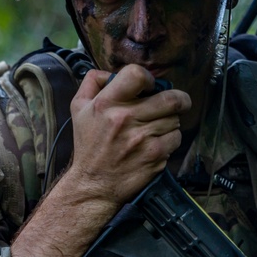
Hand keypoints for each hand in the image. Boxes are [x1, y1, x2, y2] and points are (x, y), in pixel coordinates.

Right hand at [64, 64, 190, 207]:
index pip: (137, 75)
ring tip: (156, 126)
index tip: (150, 86)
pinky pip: (176, 137)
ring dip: (170, 120)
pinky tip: (157, 142)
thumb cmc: (89, 145)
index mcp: (105, 103)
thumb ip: (92, 82)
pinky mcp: (154, 155)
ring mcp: (142, 138)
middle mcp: (124, 118)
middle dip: (178, 99)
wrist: (94, 184)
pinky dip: (171, 138)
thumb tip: (112, 72)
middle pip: (170, 98)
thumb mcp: (78, 108)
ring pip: (175, 118)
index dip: (148, 78)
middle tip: (176, 102)